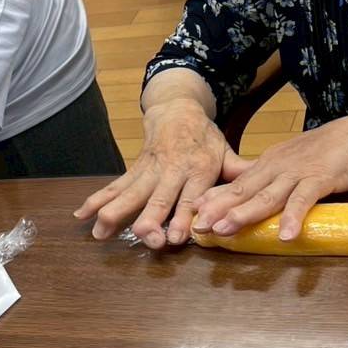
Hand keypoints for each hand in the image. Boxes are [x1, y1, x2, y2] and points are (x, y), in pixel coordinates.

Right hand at [74, 97, 239, 247]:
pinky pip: (115, 185)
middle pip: (159, 197)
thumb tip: (266, 189)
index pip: (191, 196)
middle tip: (146, 238)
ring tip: (100, 232)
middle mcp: (172, 170)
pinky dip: (97, 199)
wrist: (176, 109)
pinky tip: (81, 215)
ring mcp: (150, 170)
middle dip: (150, 219)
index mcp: (197, 169)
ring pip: (131, 192)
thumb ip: (241, 173)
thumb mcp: (226, 151)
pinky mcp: (134, 169)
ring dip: (115, 212)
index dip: (184, 217)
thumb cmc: (205, 139)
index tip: (177, 237)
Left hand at [192, 107, 347, 240]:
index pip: (237, 183)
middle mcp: (279, 166)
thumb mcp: (298, 162)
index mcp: (272, 162)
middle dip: (218, 209)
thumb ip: (278, 179)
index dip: (215, 198)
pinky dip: (294, 218)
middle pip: (244, 190)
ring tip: (225, 230)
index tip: (192, 212)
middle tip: (197, 226)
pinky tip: (286, 236)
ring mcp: (299, 171)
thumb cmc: (335, 150)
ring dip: (244, 214)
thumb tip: (258, 197)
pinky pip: (305, 200)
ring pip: (267, 195)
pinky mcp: (322, 178)